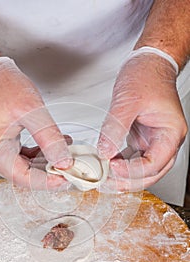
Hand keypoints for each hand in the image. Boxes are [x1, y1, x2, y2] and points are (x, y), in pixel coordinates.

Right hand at [0, 58, 72, 189]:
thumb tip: (63, 161)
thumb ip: (49, 138)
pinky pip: (21, 158)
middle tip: (70, 167)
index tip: (66, 178)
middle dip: (49, 173)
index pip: (22, 177)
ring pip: (24, 168)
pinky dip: (38, 155)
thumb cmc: (1, 85)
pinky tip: (53, 147)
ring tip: (65, 153)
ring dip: (46, 163)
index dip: (46, 182)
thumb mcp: (32, 110)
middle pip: (23, 175)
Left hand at [97, 51, 187, 191]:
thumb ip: (115, 128)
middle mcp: (165, 141)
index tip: (112, 166)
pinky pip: (133, 160)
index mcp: (170, 133)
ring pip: (142, 170)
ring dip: (124, 177)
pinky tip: (107, 165)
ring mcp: (154, 142)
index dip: (133, 170)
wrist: (147, 64)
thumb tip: (104, 152)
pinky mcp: (142, 140)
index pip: (155, 163)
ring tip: (104, 179)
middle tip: (106, 183)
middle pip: (151, 173)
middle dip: (129, 182)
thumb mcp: (127, 101)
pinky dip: (120, 166)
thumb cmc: (146, 77)